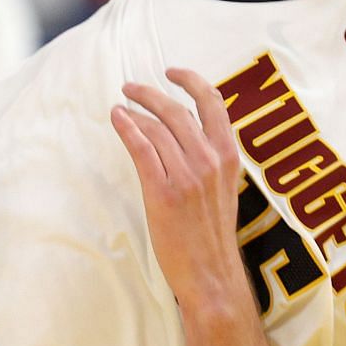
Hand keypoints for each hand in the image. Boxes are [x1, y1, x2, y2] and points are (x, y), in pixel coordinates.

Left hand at [110, 68, 243, 311]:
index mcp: (229, 157)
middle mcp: (210, 161)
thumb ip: (211, 158)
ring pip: (157, 128)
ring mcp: (188, 176)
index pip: (214, 103)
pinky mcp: (164, 192)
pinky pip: (142, 150)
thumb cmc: (213, 234)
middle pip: (177, 111)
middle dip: (150, 94)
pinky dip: (127, 129)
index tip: (172, 71)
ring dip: (135, 112)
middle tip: (130, 88)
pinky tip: (117, 118)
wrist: (211, 273)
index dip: (191, 80)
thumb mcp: (224, 188)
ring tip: (120, 108)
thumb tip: (187, 133)